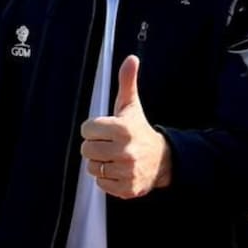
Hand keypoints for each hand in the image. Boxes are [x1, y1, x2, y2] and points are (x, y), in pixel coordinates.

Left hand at [80, 55, 171, 197]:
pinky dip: (106, 179)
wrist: (161, 160)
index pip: (86, 130)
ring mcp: (126, 171)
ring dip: (100, 163)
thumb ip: (127, 81)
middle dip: (95, 146)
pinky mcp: (126, 188)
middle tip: (108, 144)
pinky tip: (118, 170)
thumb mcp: (132, 105)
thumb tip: (131, 58)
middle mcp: (125, 151)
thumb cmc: (139, 129)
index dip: (93, 129)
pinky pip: (100, 185)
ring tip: (114, 157)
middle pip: (86, 150)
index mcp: (122, 129)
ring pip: (92, 168)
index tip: (105, 129)